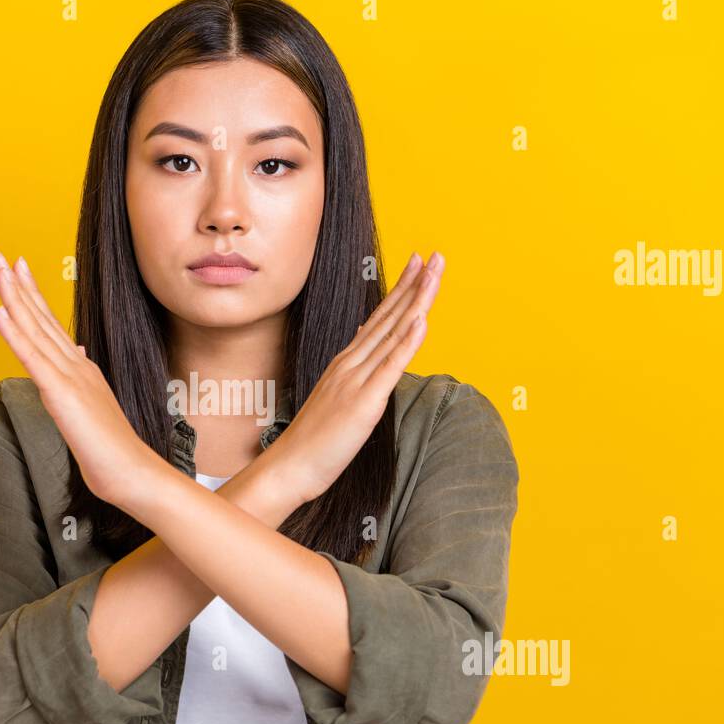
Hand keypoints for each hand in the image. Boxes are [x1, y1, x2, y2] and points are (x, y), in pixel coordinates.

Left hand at [0, 252, 161, 509]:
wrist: (130, 470)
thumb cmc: (112, 449)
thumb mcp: (93, 407)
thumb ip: (81, 379)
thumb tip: (77, 352)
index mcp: (81, 369)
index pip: (50, 325)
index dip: (33, 295)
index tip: (18, 270)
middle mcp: (75, 365)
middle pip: (41, 318)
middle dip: (19, 285)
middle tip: (1, 256)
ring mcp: (69, 377)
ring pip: (35, 330)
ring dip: (14, 297)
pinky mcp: (61, 394)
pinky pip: (33, 359)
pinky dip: (15, 333)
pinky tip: (0, 311)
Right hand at [268, 250, 443, 504]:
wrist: (288, 466)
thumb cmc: (311, 442)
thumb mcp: (336, 403)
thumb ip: (352, 380)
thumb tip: (367, 361)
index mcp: (346, 364)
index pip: (379, 320)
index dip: (400, 291)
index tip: (416, 266)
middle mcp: (351, 364)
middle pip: (389, 317)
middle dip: (414, 285)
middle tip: (434, 256)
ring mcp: (356, 380)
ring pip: (392, 333)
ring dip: (416, 301)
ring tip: (433, 274)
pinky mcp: (364, 402)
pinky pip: (389, 367)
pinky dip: (407, 342)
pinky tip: (420, 320)